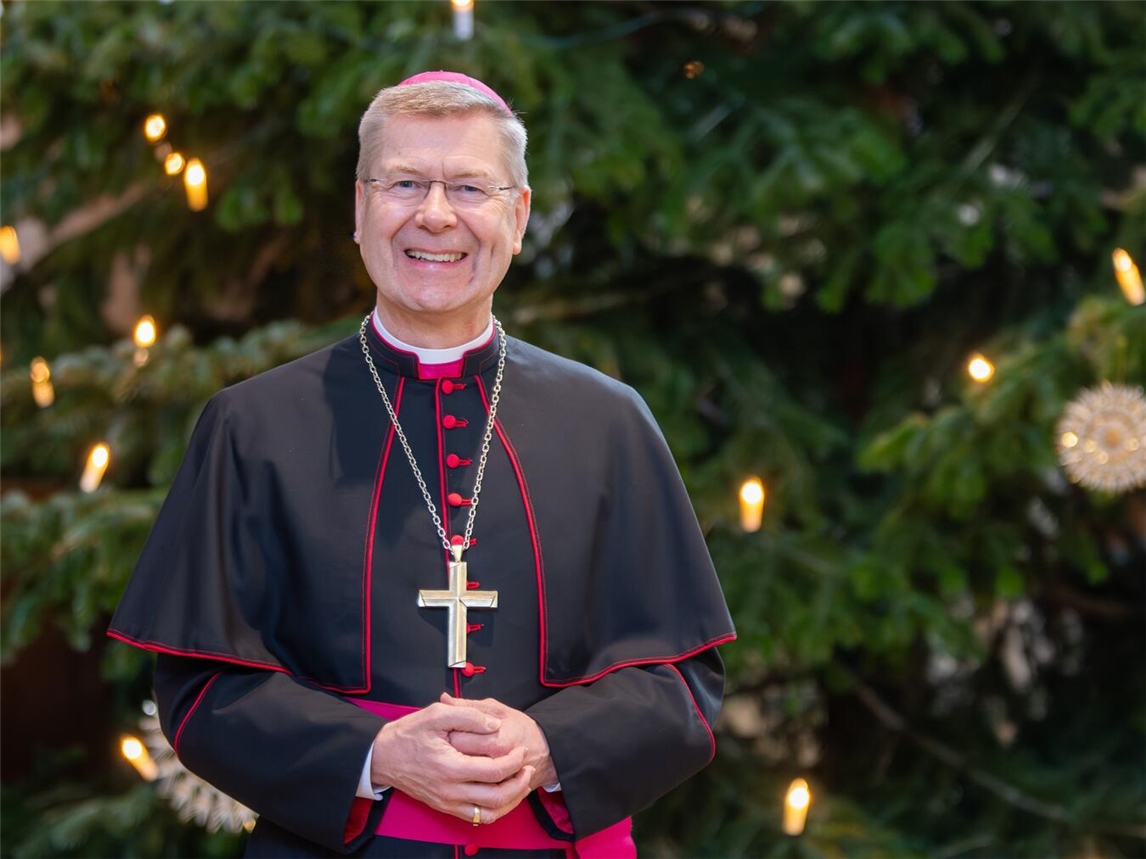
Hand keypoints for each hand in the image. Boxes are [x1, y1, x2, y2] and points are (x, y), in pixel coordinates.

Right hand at [371, 700, 534, 824]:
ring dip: (511, 800)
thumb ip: (468, 715)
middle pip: (497, 797)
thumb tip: (494, 724)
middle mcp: (450, 790)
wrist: (383, 756)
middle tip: (527, 767)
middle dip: (519, 783)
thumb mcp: (436, 714)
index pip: (494, 771)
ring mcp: (447, 802)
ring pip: (489, 813)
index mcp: (450, 767)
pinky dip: (495, 809)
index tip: (521, 749)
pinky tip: (502, 794)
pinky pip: (476, 818)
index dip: (514, 761)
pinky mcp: (445, 807)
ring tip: (520, 782)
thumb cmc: (409, 734)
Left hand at [440, 693, 558, 791]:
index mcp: (496, 742)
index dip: (447, 732)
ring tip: (457, 761)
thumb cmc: (520, 728)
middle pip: (458, 762)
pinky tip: (465, 781)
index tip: (447, 728)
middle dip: (449, 752)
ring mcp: (498, 784)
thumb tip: (445, 698)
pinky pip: (479, 802)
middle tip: (448, 746)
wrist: (546, 752)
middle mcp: (496, 766)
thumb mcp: (498, 709)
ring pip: (467, 784)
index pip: (458, 739)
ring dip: (457, 774)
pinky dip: (468, 793)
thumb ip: (470, 706)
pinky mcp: (499, 797)